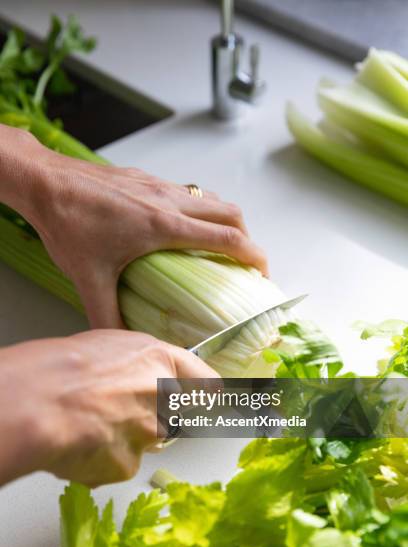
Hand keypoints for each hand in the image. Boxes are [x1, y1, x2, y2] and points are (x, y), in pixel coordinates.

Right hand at [0, 330, 217, 486]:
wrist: (41, 401)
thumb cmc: (66, 365)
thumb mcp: (110, 346)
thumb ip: (138, 363)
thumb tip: (138, 375)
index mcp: (162, 362)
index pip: (208, 383)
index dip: (209, 392)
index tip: (213, 399)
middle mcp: (165, 400)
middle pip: (174, 415)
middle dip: (153, 416)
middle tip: (117, 409)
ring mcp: (150, 435)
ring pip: (146, 441)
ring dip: (126, 437)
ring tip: (90, 424)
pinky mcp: (129, 465)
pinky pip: (120, 463)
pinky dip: (104, 458)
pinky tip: (81, 444)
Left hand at [23, 142, 267, 327]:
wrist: (45, 181)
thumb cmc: (68, 223)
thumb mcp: (89, 278)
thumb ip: (107, 316)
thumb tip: (122, 342)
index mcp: (164, 226)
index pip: (227, 237)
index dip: (254, 254)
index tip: (263, 271)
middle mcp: (169, 201)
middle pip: (231, 212)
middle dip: (248, 236)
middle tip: (245, 261)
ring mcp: (159, 185)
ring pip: (211, 198)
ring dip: (225, 219)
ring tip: (220, 244)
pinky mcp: (146, 178)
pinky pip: (187, 192)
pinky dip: (199, 209)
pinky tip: (180, 227)